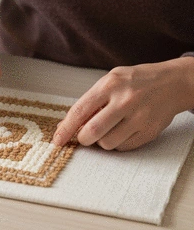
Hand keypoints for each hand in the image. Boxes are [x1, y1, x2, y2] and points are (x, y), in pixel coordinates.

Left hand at [52, 58, 193, 150]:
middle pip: (92, 132)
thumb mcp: (110, 81)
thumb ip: (90, 101)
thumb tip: (67, 126)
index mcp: (110, 85)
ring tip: (108, 129)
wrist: (172, 82)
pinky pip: (123, 148)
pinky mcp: (149, 131)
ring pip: (107, 143)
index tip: (57, 140)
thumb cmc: (135, 81)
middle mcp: (125, 100)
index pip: (80, 111)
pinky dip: (116, 144)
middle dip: (83, 138)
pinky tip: (122, 130)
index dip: (65, 129)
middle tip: (84, 135)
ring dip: (101, 142)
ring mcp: (139, 117)